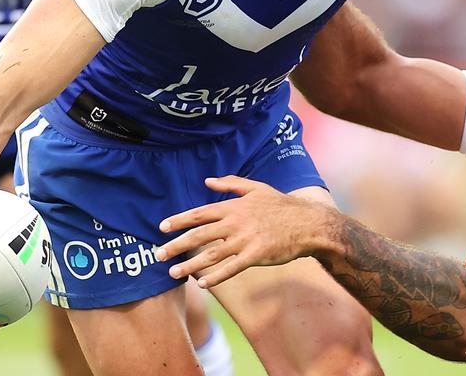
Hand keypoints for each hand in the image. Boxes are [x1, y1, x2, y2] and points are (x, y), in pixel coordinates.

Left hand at [155, 176, 330, 287]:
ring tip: (173, 273)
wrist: (307, 223)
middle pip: (200, 234)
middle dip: (177, 244)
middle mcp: (236, 223)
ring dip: (191, 265)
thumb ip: (231, 184)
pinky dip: (216, 276)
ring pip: (212, 254)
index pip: (200, 213)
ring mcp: (245, 240)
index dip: (179, 220)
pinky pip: (231, 268)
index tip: (162, 227)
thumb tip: (207, 181)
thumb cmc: (281, 206)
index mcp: (234, 207)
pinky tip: (202, 283)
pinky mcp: (256, 255)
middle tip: (158, 254)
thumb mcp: (256, 188)